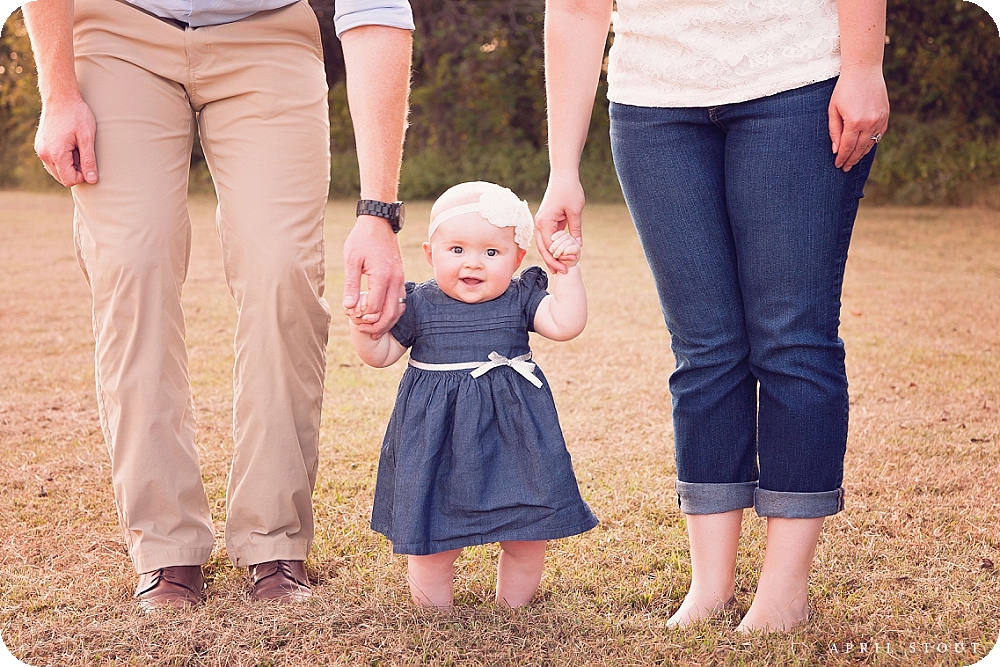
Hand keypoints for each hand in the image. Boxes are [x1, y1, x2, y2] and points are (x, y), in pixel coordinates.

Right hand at [35, 95, 97, 186]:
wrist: (60, 97)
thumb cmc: (77, 115)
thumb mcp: (87, 137)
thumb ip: (89, 160)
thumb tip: (91, 180)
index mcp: (56, 154)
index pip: (70, 180)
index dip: (83, 175)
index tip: (88, 161)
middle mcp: (44, 154)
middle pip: (62, 178)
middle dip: (76, 170)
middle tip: (82, 152)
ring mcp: (40, 150)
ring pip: (57, 171)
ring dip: (69, 165)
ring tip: (76, 147)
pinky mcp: (40, 146)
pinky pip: (52, 162)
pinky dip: (62, 159)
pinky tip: (69, 145)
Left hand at [342, 215, 405, 338]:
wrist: (380, 223)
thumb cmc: (362, 239)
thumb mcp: (351, 259)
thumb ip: (351, 284)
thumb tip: (348, 307)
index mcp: (382, 275)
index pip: (374, 306)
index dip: (361, 316)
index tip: (350, 316)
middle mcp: (395, 280)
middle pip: (390, 313)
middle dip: (376, 326)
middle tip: (362, 331)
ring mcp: (400, 279)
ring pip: (398, 310)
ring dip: (386, 323)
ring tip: (372, 330)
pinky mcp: (401, 278)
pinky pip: (400, 302)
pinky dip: (393, 314)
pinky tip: (382, 318)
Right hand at [534, 172, 584, 273]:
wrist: (563, 175)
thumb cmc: (569, 190)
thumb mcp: (575, 211)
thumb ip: (575, 230)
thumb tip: (577, 246)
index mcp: (544, 222)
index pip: (548, 246)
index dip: (556, 259)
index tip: (565, 268)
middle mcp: (540, 223)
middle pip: (543, 247)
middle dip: (551, 261)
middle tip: (561, 273)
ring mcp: (543, 221)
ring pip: (544, 244)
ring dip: (551, 256)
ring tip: (558, 268)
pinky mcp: (548, 220)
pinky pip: (549, 237)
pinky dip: (554, 247)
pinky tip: (560, 255)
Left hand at [828, 65, 889, 171]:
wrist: (864, 71)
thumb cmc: (844, 89)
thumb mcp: (833, 110)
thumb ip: (834, 131)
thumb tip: (836, 150)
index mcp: (854, 122)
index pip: (847, 147)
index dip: (842, 158)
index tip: (838, 165)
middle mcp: (869, 123)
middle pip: (859, 149)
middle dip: (851, 160)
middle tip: (845, 168)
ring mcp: (880, 120)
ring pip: (870, 144)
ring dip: (861, 154)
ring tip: (853, 160)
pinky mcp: (886, 115)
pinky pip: (879, 135)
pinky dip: (871, 143)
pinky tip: (864, 147)